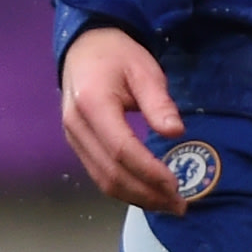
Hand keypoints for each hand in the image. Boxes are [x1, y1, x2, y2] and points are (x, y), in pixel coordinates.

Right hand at [60, 23, 187, 211]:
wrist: (84, 47)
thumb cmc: (117, 55)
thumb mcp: (144, 70)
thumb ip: (159, 103)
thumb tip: (175, 133)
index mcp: (92, 104)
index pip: (122, 149)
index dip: (150, 171)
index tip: (177, 184)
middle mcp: (76, 126)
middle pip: (110, 172)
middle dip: (146, 193)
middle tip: (179, 204)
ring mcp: (72, 138)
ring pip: (102, 179)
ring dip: (135, 197)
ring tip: (166, 204)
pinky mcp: (76, 144)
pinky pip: (98, 174)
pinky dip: (123, 189)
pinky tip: (146, 192)